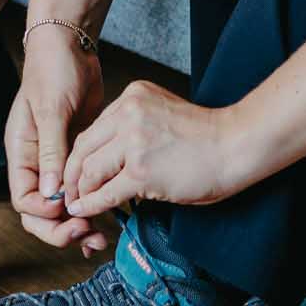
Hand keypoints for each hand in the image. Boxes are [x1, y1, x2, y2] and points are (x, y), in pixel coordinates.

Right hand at [7, 22, 110, 253]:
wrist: (71, 43)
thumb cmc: (52, 69)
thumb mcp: (51, 110)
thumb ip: (51, 152)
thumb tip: (52, 192)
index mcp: (21, 152)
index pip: (25, 200)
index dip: (45, 214)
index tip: (69, 213)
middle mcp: (37, 161)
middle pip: (42, 211)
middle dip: (61, 229)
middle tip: (88, 236)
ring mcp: (58, 158)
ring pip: (65, 204)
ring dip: (80, 221)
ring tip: (101, 236)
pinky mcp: (79, 152)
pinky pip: (83, 186)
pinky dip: (93, 201)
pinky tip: (110, 211)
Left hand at [58, 80, 250, 225]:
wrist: (235, 146)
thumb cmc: (207, 136)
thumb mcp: (162, 114)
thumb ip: (133, 127)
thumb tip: (108, 159)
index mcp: (134, 95)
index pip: (93, 129)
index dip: (80, 156)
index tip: (77, 171)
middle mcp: (129, 112)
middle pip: (84, 147)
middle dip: (72, 175)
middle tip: (70, 192)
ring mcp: (133, 141)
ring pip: (90, 170)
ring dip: (81, 191)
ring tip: (79, 204)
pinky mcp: (140, 171)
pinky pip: (105, 192)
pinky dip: (92, 205)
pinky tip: (87, 211)